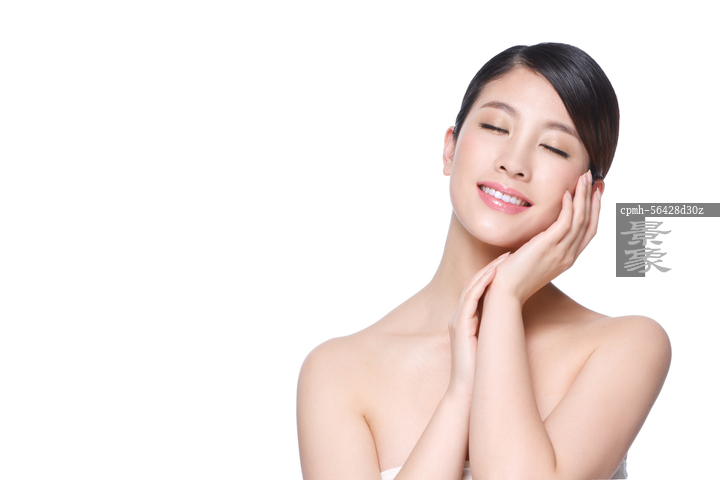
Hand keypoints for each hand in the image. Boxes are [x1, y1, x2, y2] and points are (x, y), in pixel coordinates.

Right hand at [447, 252, 509, 397]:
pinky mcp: (460, 325)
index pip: (477, 290)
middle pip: (473, 283)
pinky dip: (482, 284)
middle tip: (509, 252)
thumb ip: (495, 331)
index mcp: (464, 321)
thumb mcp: (490, 346)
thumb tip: (513, 323)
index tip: (509, 263)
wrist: (468, 392)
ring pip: (471, 287)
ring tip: (505, 259)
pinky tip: (495, 275)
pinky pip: (470, 298)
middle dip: (491, 266)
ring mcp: (457, 320)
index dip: (492, 274)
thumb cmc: (482, 373)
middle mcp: (458, 317)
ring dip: (488, 271)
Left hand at [488, 170, 601, 304]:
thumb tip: (540, 232)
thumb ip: (543, 246)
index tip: (595, 193)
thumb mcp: (535, 259)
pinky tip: (566, 193)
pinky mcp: (547, 247)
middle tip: (593, 179)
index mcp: (567, 258)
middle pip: (589, 223)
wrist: (506, 292)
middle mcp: (568, 255)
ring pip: (580, 219)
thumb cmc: (514, 276)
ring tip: (583, 177)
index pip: (589, 231)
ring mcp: (560, 252)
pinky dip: (568, 206)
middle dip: (593, 198)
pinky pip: (565, 223)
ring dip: (583, 196)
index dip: (595, 211)